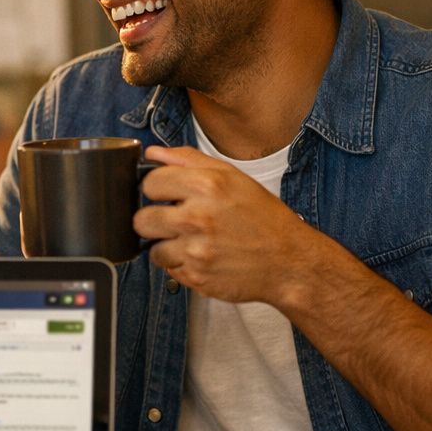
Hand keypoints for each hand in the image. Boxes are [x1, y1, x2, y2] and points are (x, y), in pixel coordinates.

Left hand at [135, 145, 312, 304]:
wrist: (289, 261)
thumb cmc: (263, 218)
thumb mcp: (232, 177)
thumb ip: (188, 160)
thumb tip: (152, 154)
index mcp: (207, 186)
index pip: (150, 183)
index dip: (157, 189)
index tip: (167, 195)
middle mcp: (198, 217)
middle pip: (142, 220)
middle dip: (156, 220)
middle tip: (177, 221)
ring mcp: (196, 250)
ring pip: (153, 249)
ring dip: (168, 246)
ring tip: (194, 241)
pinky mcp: (196, 277)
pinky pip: (170, 270)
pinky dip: (182, 265)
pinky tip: (203, 257)